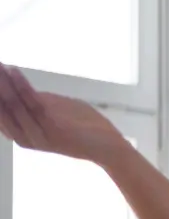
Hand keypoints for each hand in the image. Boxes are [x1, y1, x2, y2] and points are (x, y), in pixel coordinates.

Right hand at [0, 64, 132, 165]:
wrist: (108, 148)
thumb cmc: (82, 129)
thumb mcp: (53, 114)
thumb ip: (36, 103)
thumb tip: (18, 86)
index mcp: (22, 137)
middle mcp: (25, 139)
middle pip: (1, 108)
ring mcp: (39, 135)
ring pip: (13, 104)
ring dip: (2, 81)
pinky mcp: (54, 129)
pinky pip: (32, 103)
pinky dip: (21, 85)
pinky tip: (13, 71)